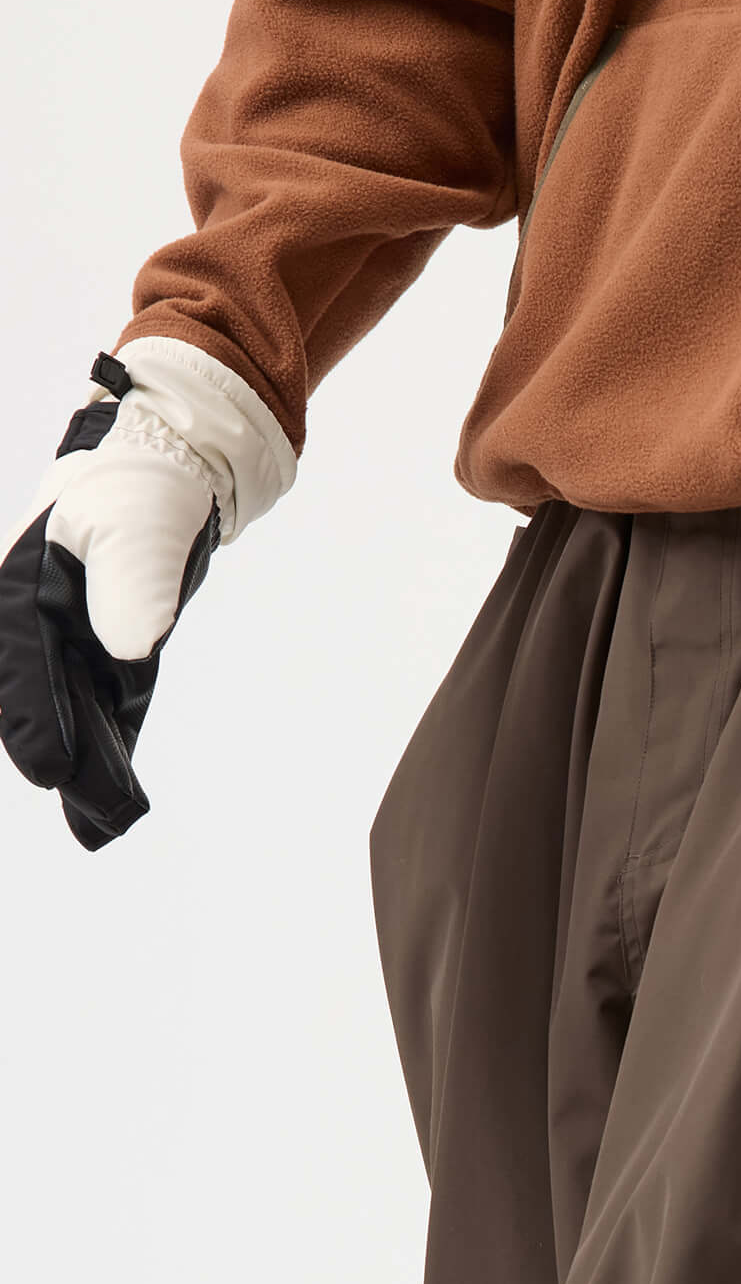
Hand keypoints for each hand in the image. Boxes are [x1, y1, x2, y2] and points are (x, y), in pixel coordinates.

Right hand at [0, 338, 293, 848]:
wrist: (173, 459)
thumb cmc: (140, 481)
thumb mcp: (135, 525)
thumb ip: (130, 586)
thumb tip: (127, 652)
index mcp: (27, 581)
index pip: (25, 660)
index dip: (36, 715)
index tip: (50, 767)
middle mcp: (43, 615)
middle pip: (46, 697)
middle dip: (64, 755)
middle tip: (91, 817)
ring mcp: (77, 633)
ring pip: (78, 709)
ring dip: (91, 764)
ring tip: (107, 823)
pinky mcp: (114, 647)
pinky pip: (111, 704)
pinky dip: (115, 744)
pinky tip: (120, 790)